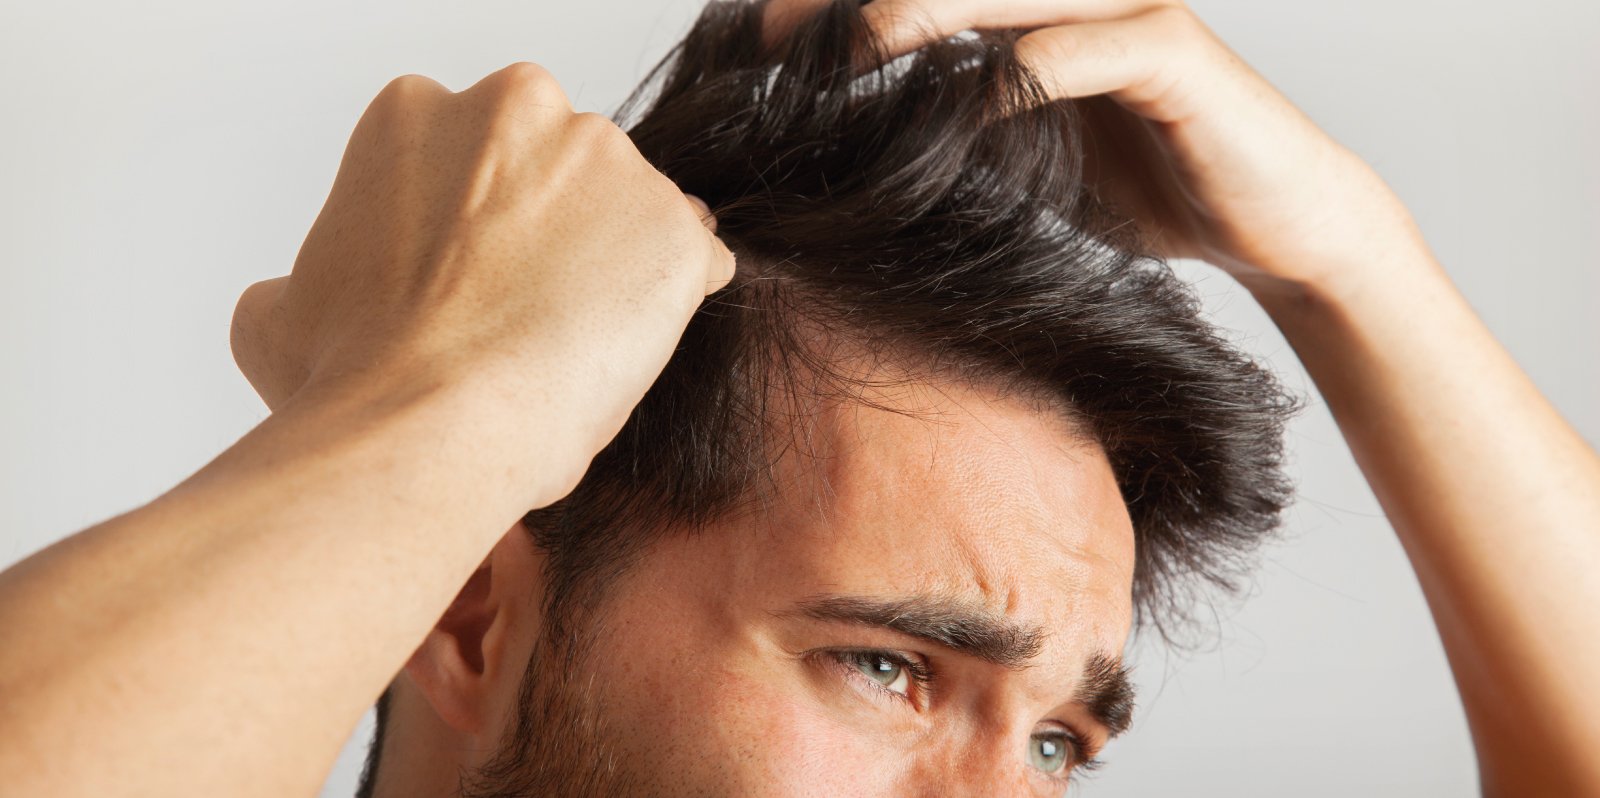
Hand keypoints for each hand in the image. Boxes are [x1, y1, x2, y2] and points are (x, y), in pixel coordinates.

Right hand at [230, 63, 733, 497]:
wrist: (430, 423)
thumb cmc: (356, 375)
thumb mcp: (278, 316)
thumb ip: (302, 279)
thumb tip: (292, 295)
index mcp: (417, 112)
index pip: (473, 155)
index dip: (473, 228)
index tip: (465, 281)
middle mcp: (519, 108)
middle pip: (557, 168)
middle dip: (549, 231)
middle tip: (519, 313)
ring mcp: (607, 163)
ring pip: (627, 212)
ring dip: (610, 267)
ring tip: (568, 347)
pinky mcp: (674, 227)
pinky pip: (693, 261)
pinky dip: (671, 303)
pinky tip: (624, 352)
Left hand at [767, 0, 1421, 295]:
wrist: (1273, 223)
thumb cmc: (1149, 190)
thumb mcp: (1026, 164)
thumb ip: (957, 136)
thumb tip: (855, 153)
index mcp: (1032, 15)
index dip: (837, 10)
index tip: (755, 47)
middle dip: (860, 0)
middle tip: (774, 37)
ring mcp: (1128, 13)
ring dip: (929, 11)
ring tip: (857, 45)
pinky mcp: (1177, 54)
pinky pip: (1089, 47)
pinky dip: (1025, 73)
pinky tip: (970, 104)